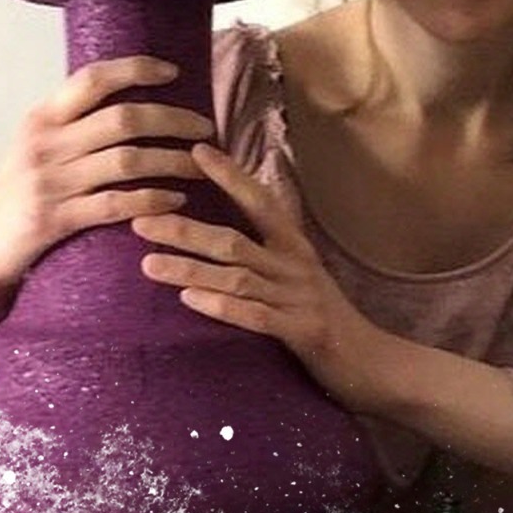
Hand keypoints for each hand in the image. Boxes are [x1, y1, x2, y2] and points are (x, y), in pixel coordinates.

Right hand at [0, 57, 213, 324]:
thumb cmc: (16, 190)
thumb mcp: (36, 145)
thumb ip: (74, 123)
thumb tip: (128, 95)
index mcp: (43, 118)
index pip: (93, 78)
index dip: (137, 69)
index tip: (174, 72)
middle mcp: (46, 144)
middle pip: (123, 119)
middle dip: (173, 119)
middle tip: (205, 127)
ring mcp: (50, 182)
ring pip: (127, 161)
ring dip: (172, 161)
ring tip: (201, 165)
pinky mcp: (54, 220)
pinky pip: (115, 204)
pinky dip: (151, 200)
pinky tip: (176, 199)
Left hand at [131, 141, 389, 409]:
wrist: (373, 361)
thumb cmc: (328, 317)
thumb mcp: (303, 273)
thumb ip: (271, 248)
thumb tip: (239, 216)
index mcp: (295, 247)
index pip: (260, 201)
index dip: (230, 175)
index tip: (196, 151)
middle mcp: (295, 266)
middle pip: (233, 240)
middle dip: (185, 229)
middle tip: (140, 219)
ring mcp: (297, 299)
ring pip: (236, 277)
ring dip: (190, 268)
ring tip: (147, 263)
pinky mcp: (300, 332)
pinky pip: (254, 317)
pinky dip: (221, 306)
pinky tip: (188, 300)